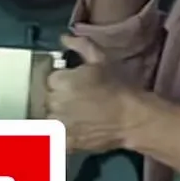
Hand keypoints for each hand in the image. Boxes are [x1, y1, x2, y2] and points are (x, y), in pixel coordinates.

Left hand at [41, 36, 130, 151]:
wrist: (131, 118)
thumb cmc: (117, 87)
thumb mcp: (100, 60)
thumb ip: (80, 45)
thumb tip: (63, 38)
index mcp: (59, 81)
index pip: (50, 80)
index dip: (63, 83)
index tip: (75, 87)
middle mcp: (54, 102)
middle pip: (48, 100)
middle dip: (60, 100)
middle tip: (79, 103)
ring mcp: (58, 124)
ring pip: (49, 118)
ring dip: (59, 118)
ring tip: (78, 118)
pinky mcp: (63, 142)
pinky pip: (52, 138)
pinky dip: (59, 136)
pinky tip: (74, 131)